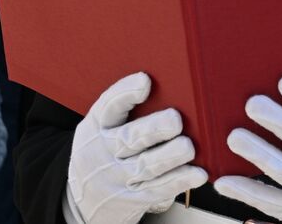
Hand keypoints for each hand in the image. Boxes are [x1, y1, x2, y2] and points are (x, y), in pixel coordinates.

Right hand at [66, 71, 207, 223]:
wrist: (84, 200)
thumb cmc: (104, 152)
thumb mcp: (102, 129)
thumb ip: (127, 111)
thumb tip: (171, 85)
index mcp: (97, 126)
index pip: (109, 106)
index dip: (125, 93)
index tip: (145, 81)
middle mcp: (104, 151)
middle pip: (128, 138)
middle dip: (153, 128)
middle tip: (175, 120)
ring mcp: (117, 177)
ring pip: (145, 166)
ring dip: (169, 156)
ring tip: (187, 147)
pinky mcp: (132, 199)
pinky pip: (157, 190)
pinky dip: (178, 181)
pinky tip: (196, 174)